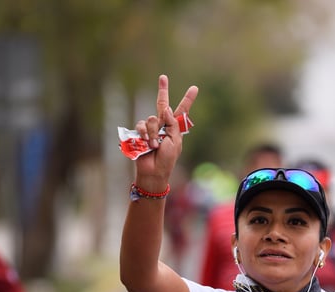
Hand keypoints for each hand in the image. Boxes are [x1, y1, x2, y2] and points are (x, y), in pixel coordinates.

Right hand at [133, 75, 197, 191]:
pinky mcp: (141, 132)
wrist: (153, 171)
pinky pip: (142, 126)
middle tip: (163, 77)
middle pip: (162, 104)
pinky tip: (147, 143)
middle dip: (162, 90)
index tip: (194, 88)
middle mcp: (163, 125)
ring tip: (155, 145)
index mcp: (175, 128)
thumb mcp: (175, 141)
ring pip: (151, 119)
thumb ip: (172, 124)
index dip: (188, 99)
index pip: (182, 111)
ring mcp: (151, 128)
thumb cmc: (167, 159)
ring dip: (153, 133)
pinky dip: (145, 134)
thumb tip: (167, 108)